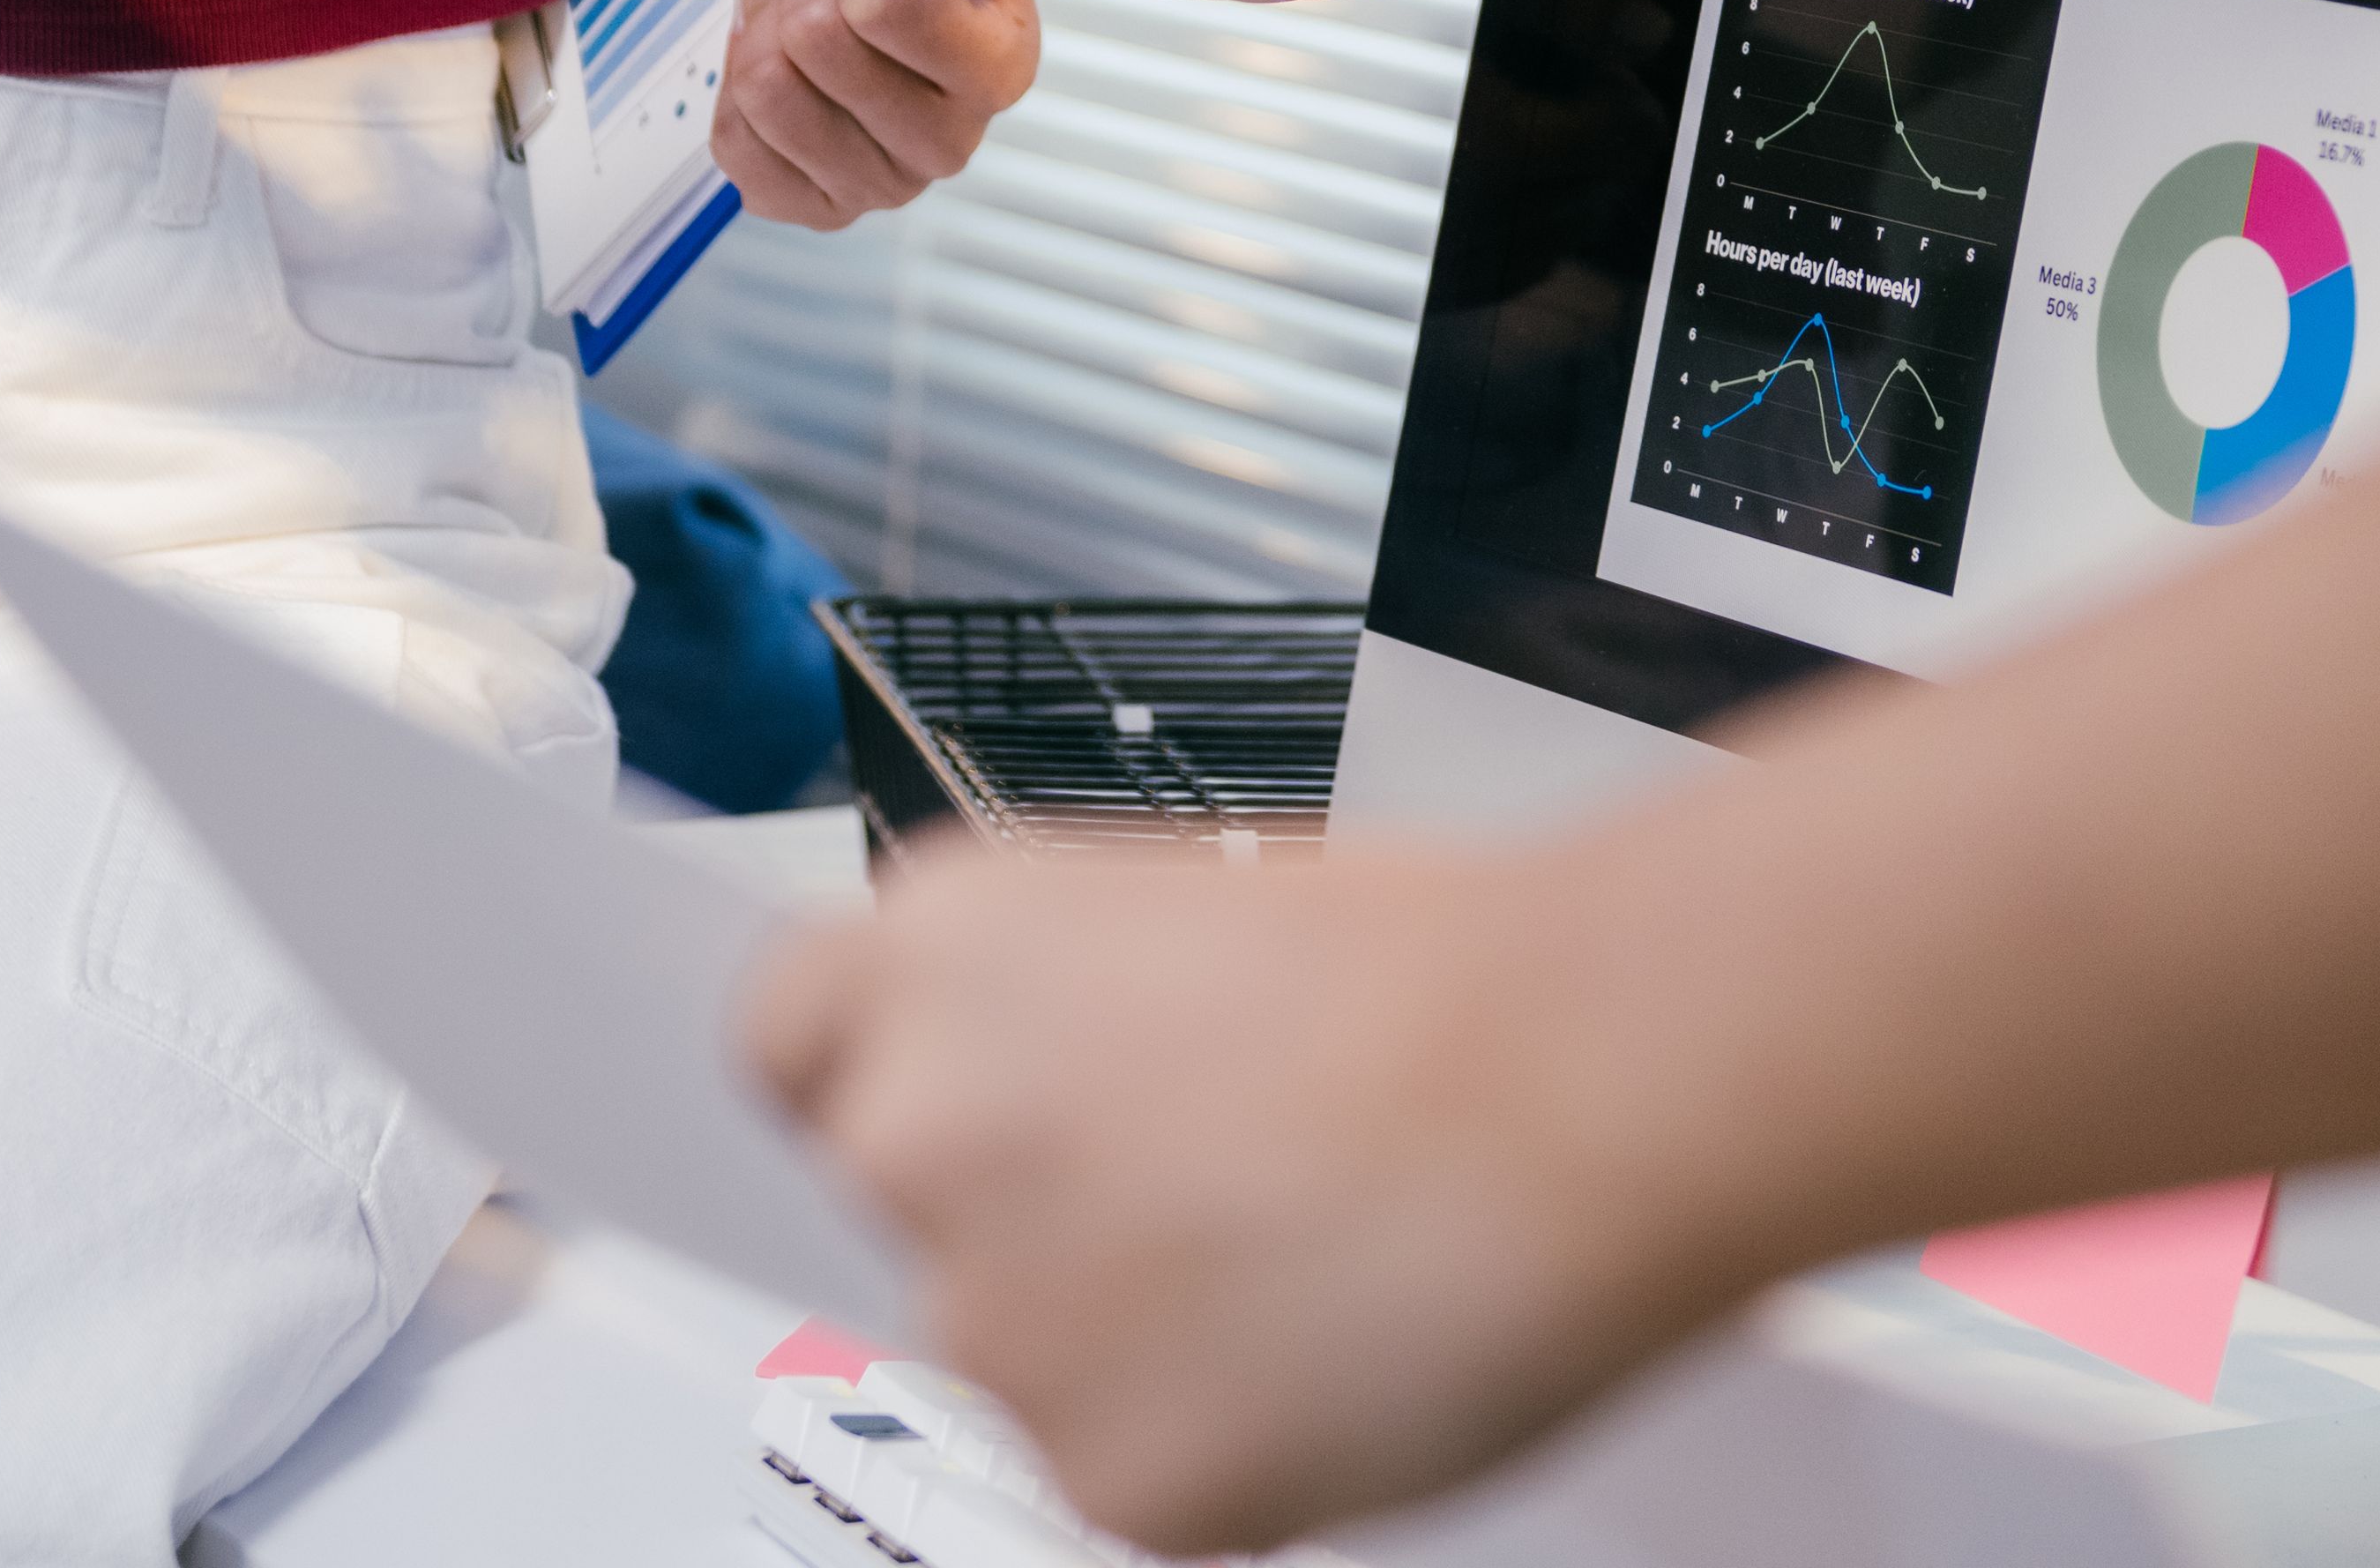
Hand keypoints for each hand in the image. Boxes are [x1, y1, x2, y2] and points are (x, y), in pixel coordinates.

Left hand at [716, 0, 1041, 229]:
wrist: (880, 17)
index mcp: (998, 67)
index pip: (893, 9)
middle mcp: (951, 144)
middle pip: (816, 40)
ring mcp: (885, 187)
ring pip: (765, 89)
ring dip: (761, 43)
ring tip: (794, 30)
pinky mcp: (820, 211)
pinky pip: (733, 143)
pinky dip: (736, 100)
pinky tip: (783, 81)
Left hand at [746, 838, 1740, 1557]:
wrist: (1588, 1078)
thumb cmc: (1450, 971)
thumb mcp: (1197, 904)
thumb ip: (1065, 1007)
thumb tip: (1065, 1082)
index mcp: (940, 947)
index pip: (791, 1040)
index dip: (892, 1076)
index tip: (969, 1105)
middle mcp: (920, 1126)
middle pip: (909, 1206)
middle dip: (1034, 1215)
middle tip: (1210, 1189)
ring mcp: (995, 1316)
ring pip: (1021, 1356)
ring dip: (1129, 1337)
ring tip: (1313, 1256)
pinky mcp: (1099, 1474)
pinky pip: (1125, 1476)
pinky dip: (1222, 1442)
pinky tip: (1338, 1344)